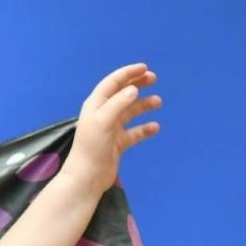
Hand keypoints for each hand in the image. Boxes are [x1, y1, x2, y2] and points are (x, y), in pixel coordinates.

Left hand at [63, 63, 160, 193]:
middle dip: (136, 84)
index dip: (127, 74)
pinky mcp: (117, 144)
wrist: (87, 177)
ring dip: (143, 105)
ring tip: (158, 102)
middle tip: (154, 78)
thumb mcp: (103, 121)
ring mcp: (110, 130)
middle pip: (121, 95)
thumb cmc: (92, 147)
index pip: (111, 84)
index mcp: (95, 106)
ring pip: (130, 113)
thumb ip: (118, 104)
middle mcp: (102, 115)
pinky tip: (155, 127)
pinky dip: (144, 129)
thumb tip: (133, 89)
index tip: (144, 68)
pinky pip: (134, 133)